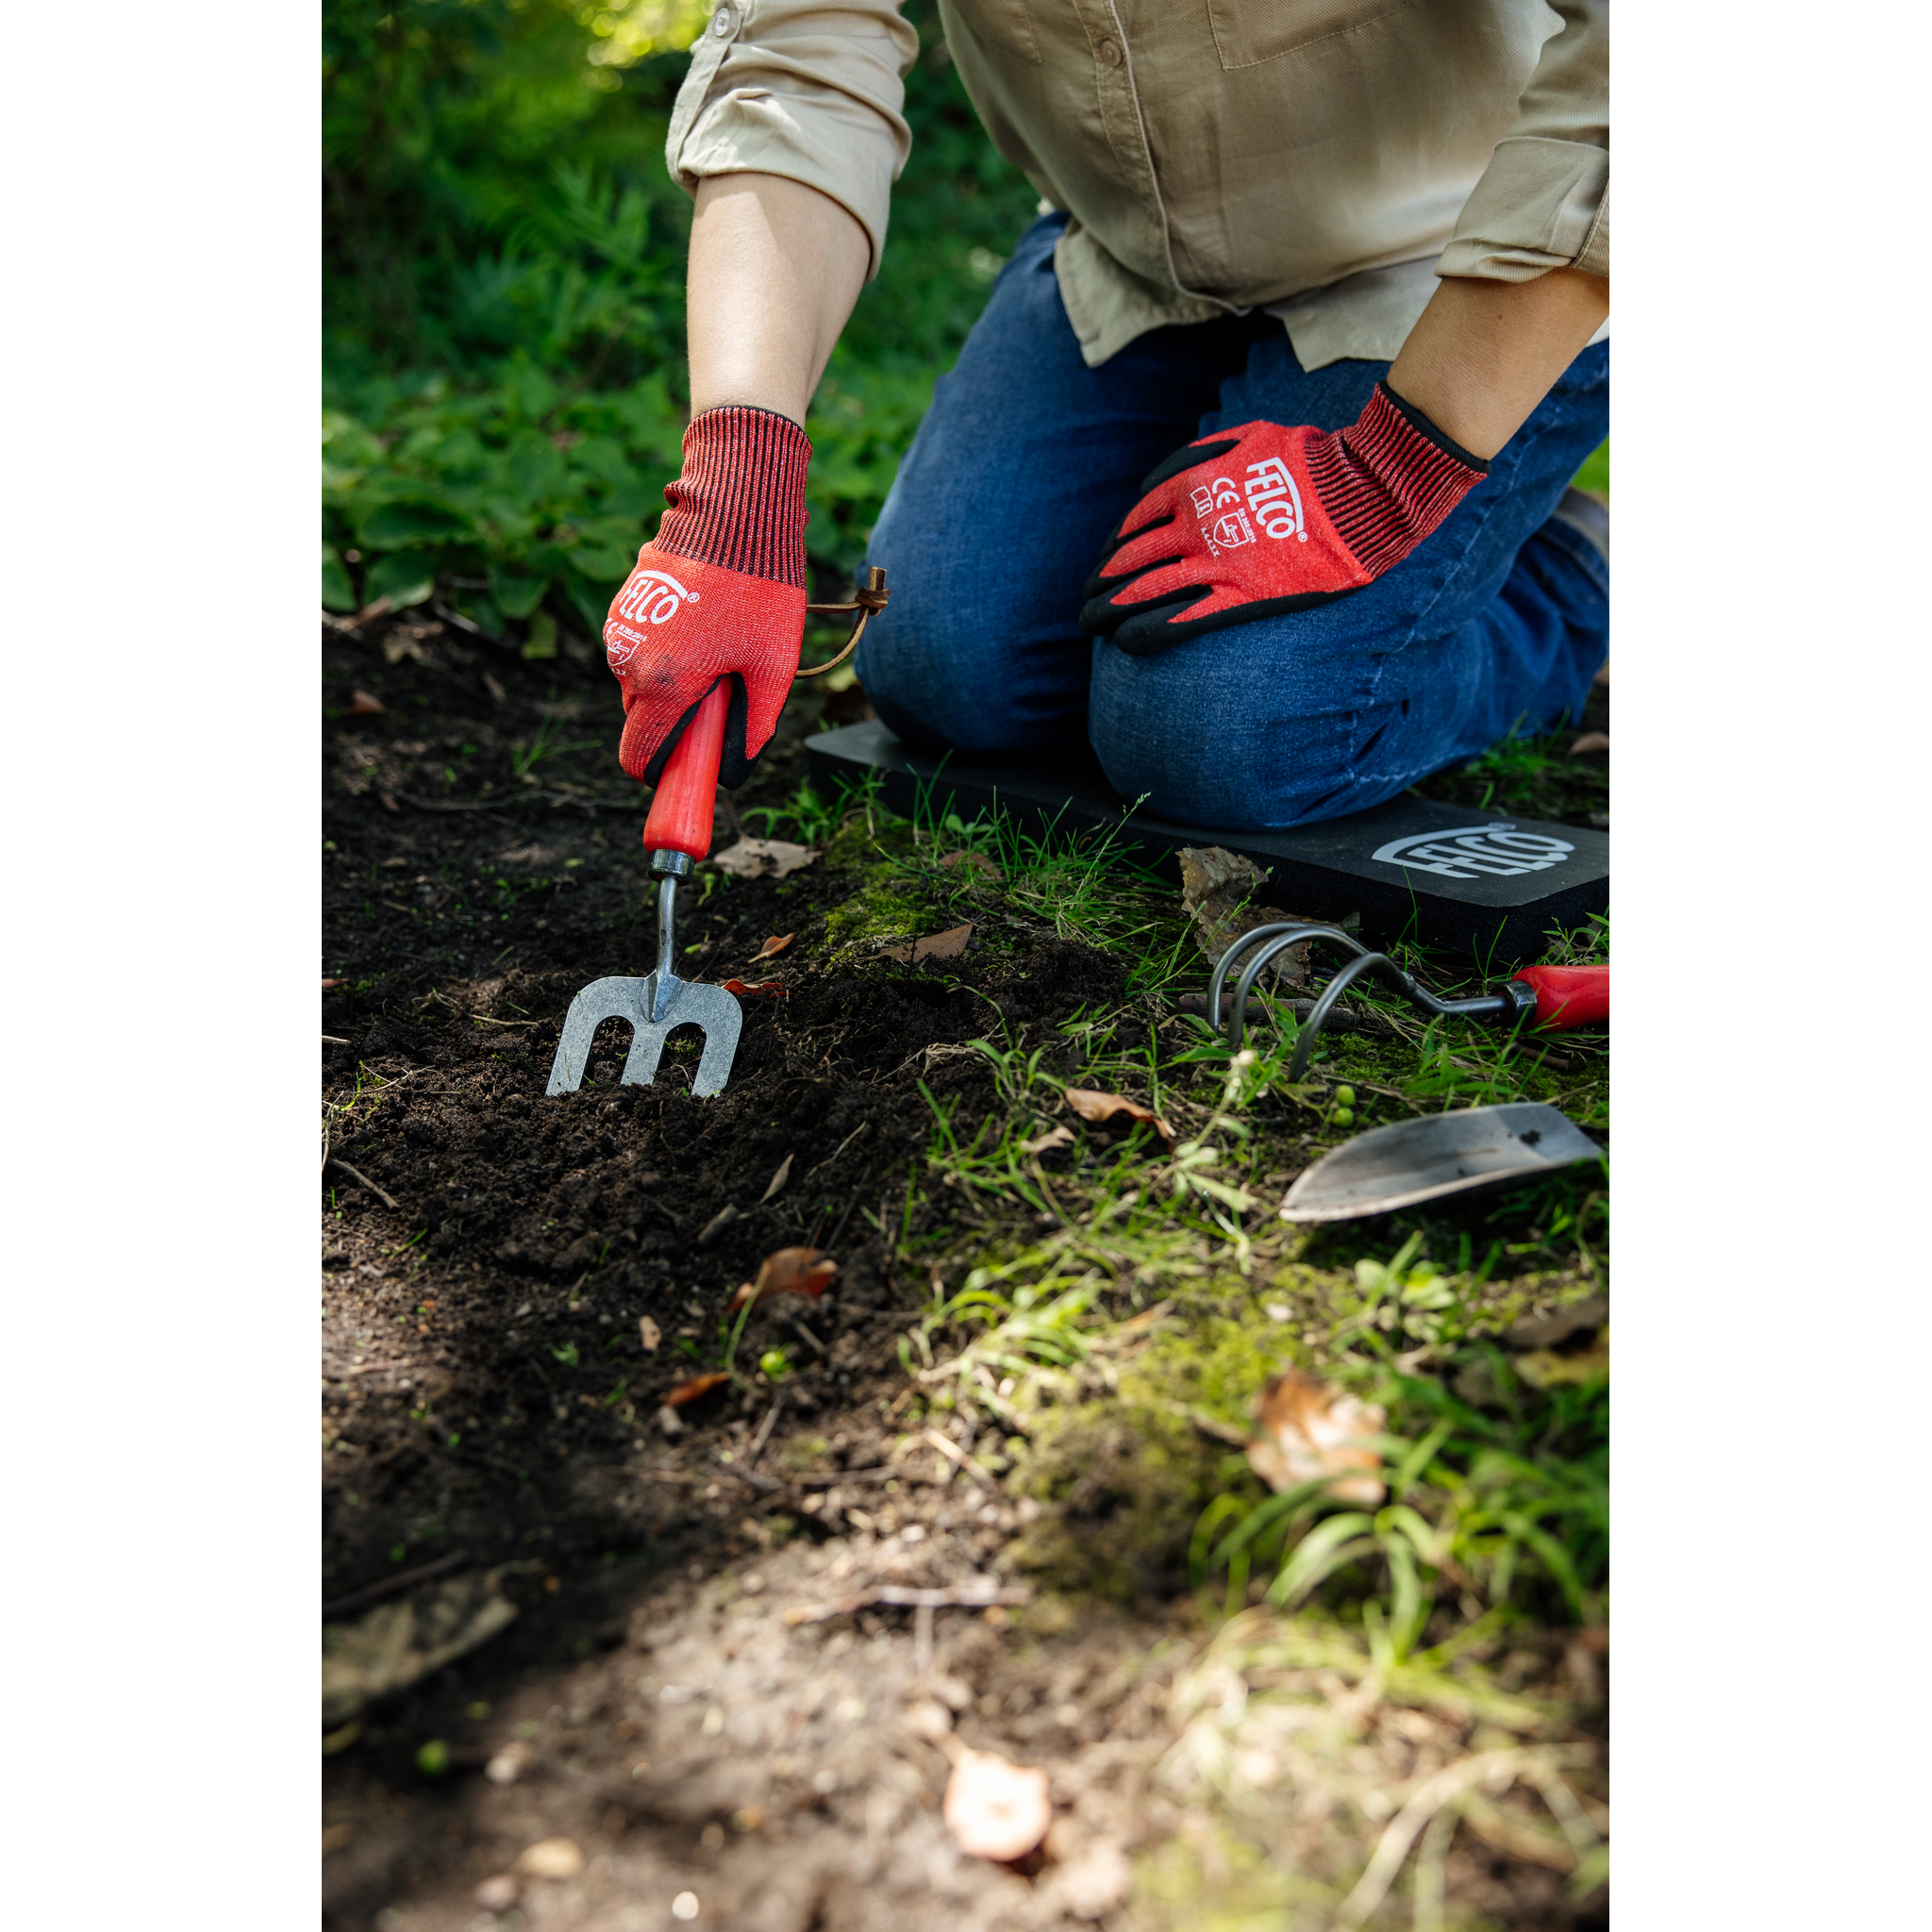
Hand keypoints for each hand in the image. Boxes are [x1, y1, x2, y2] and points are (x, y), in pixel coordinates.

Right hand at [605, 405, 809, 785]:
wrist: (733, 509)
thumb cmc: (759, 590)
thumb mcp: (771, 667)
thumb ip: (754, 726)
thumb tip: (737, 767)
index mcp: (660, 685)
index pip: (638, 759)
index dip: (664, 776)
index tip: (690, 774)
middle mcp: (626, 662)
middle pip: (644, 721)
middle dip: (678, 722)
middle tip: (725, 696)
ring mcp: (620, 631)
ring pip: (643, 683)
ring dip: (674, 683)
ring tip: (721, 647)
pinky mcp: (624, 605)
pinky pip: (643, 648)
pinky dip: (669, 651)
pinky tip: (705, 620)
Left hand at [1080, 382, 1486, 654]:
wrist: (1359, 490)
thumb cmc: (1307, 460)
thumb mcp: (1246, 435)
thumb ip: (1197, 455)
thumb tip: (1153, 483)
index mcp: (1192, 487)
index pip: (1134, 523)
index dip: (1113, 547)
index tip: (1104, 564)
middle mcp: (1193, 526)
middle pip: (1129, 560)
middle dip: (1100, 583)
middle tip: (1084, 602)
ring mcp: (1215, 564)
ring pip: (1143, 592)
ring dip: (1109, 612)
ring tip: (1090, 626)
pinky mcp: (1241, 597)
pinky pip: (1181, 620)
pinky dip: (1148, 632)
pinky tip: (1127, 643)